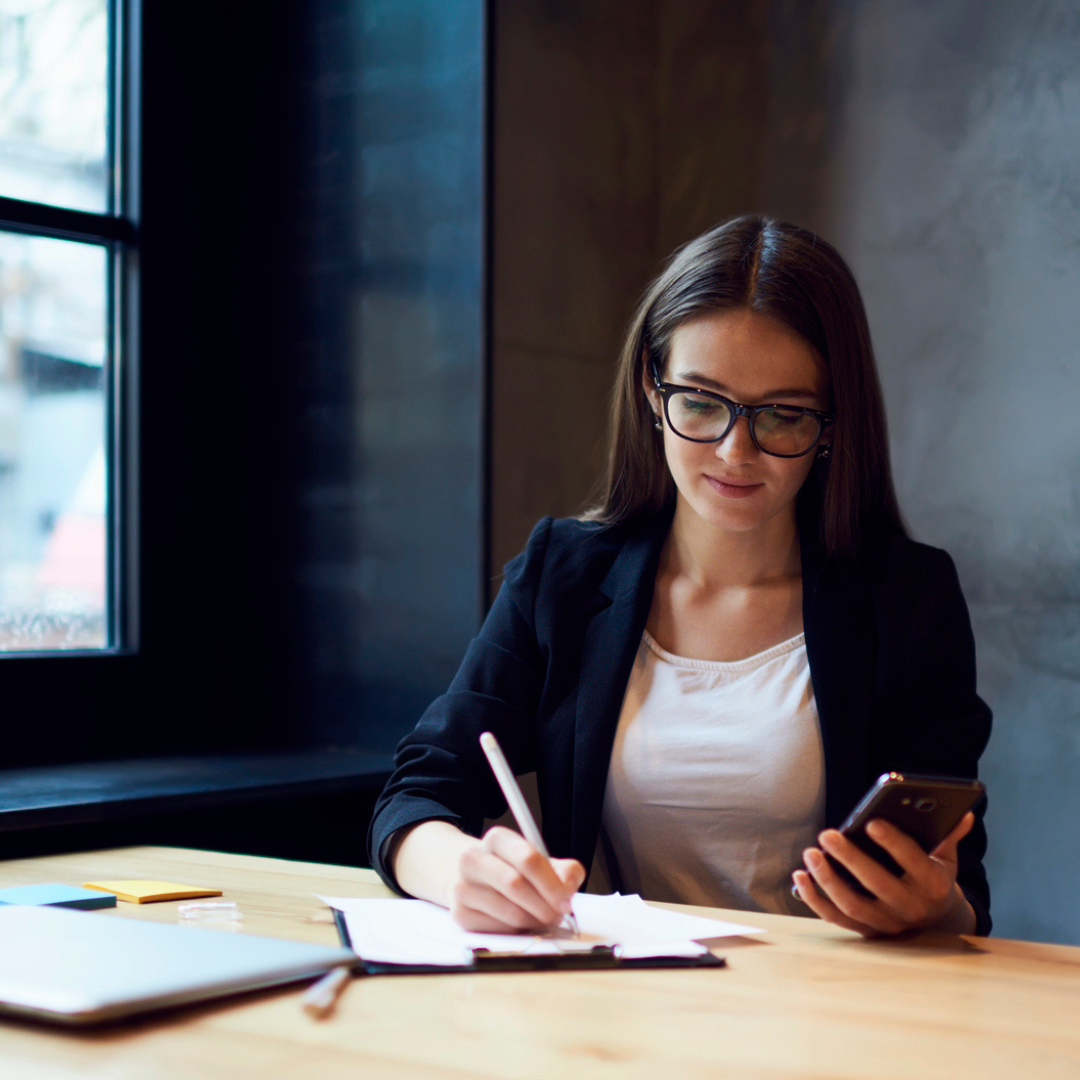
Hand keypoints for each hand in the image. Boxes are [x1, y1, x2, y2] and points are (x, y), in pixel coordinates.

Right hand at [448, 825, 585, 932]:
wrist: (474, 879)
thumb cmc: (512, 869)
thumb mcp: (539, 861)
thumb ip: (564, 870)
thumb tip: (568, 888)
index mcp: (497, 839)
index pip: (528, 858)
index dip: (552, 883)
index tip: (566, 899)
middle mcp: (474, 858)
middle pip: (515, 885)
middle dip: (544, 906)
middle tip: (558, 915)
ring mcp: (463, 886)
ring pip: (509, 911)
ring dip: (533, 921)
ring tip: (541, 918)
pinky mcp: (460, 913)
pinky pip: (497, 929)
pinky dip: (515, 931)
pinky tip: (519, 923)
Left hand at [791, 812, 976, 935]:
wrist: (935, 921)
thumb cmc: (933, 878)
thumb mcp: (945, 860)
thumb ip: (948, 836)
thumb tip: (962, 813)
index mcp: (933, 886)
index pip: (914, 863)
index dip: (894, 843)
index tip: (871, 822)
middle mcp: (910, 908)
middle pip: (878, 885)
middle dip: (851, 859)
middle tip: (827, 834)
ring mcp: (887, 924)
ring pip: (853, 906)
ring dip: (828, 880)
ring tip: (811, 853)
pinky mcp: (867, 932)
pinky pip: (836, 919)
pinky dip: (815, 900)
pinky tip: (800, 877)